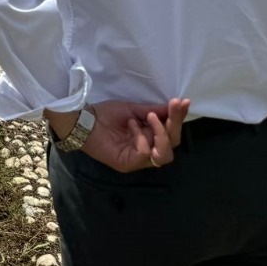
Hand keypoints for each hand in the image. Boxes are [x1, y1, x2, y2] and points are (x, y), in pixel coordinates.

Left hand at [55, 98, 189, 172]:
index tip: (183, 102)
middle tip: (172, 107)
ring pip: (164, 155)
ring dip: (161, 133)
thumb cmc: (105, 114)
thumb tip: (177, 104)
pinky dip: (141, 137)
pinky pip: (144, 154)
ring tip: (150, 117)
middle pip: (172, 145)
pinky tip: (132, 125)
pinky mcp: (127, 163)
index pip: (171, 133)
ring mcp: (138, 160)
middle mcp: (147, 150)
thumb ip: (154, 110)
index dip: (178, 119)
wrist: (82, 119)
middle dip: (174, 125)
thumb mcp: (133, 109)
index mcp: (150, 137)